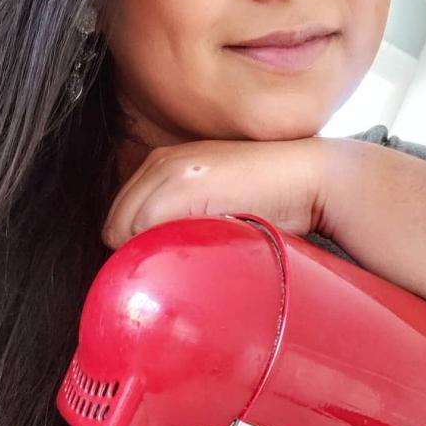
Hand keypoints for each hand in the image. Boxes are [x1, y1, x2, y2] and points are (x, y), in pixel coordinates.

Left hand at [102, 137, 334, 249]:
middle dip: (138, 249)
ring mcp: (169, 169)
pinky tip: (196, 251)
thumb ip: (179, 221)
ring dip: (151, 252)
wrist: (309, 177)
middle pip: (115, 224)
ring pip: (124, 228)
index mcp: (162, 164)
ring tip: (192, 257)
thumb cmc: (270, 202)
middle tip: (181, 264)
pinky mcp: (183, 181)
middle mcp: (159, 161)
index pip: (119, 217)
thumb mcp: (214, 205)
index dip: (138, 245)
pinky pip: (142, 226)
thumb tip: (155, 261)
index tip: (169, 260)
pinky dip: (161, 247)